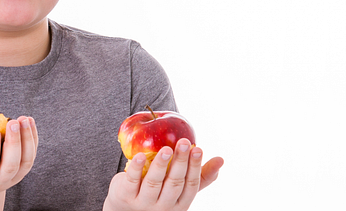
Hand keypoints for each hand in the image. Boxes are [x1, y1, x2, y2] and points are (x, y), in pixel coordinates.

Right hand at [0, 116, 38, 207]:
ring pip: (25, 162)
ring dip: (27, 139)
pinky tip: (29, 121)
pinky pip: (31, 156)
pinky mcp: (22, 171)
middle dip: (14, 143)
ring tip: (24, 119)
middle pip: (10, 166)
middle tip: (13, 122)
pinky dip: (32, 138)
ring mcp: (12, 178)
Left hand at [104, 138, 222, 210]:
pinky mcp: (126, 195)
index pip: (191, 185)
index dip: (195, 167)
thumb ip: (199, 177)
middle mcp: (163, 206)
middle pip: (174, 183)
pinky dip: (137, 167)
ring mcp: (144, 203)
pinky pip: (132, 180)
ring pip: (154, 182)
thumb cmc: (158, 194)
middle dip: (180, 162)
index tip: (198, 148)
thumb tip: (221, 160)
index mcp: (180, 204)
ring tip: (166, 148)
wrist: (124, 209)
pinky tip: (140, 155)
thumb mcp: (178, 189)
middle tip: (184, 142)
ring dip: (161, 164)